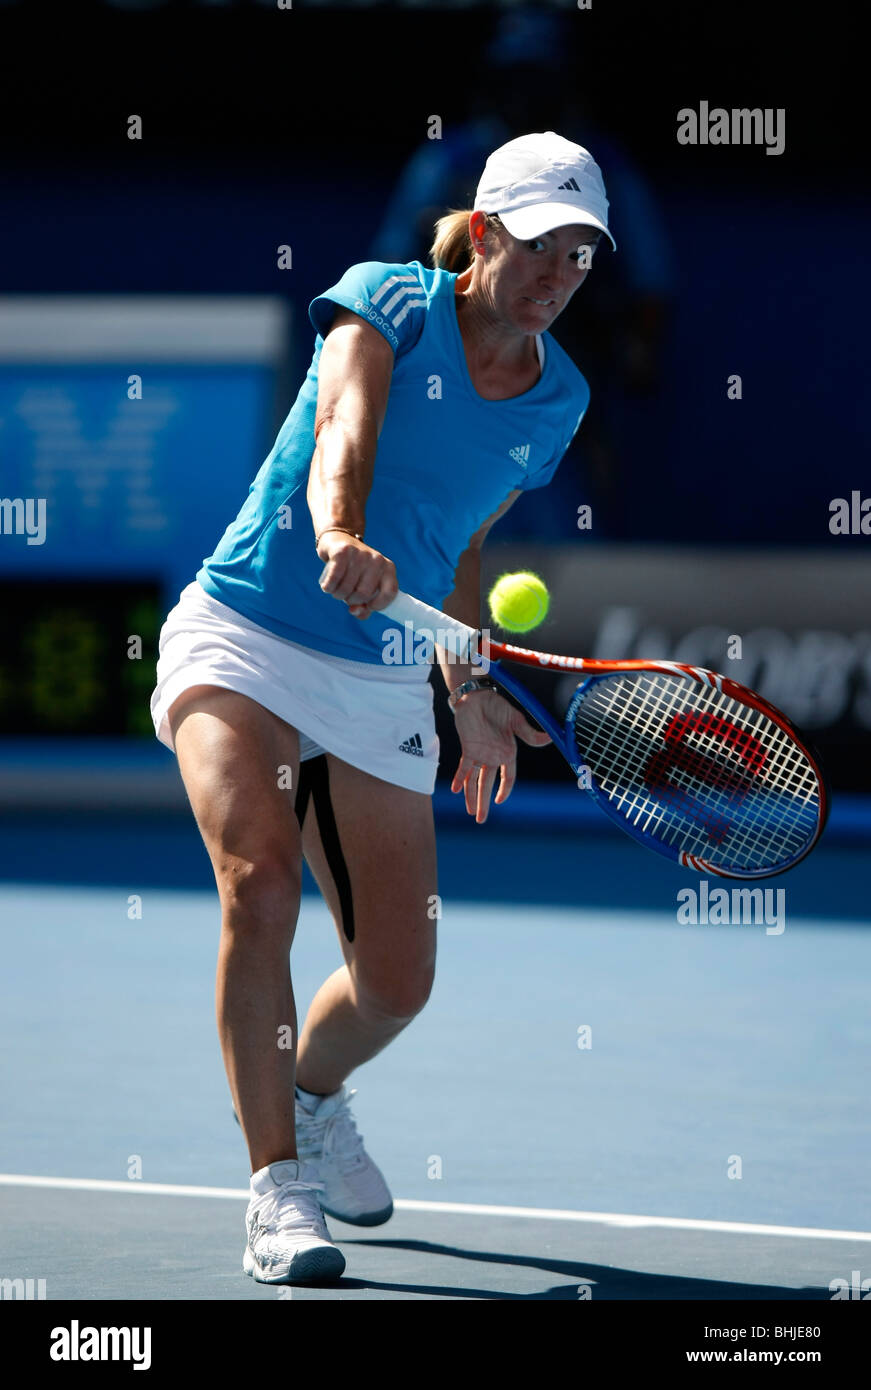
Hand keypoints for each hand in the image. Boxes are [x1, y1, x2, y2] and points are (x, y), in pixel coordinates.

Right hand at [317, 534, 397, 617]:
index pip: (390, 592)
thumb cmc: (354, 570)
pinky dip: (328, 586)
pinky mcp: (343, 551)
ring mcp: (360, 554)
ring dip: (337, 594)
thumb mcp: (364, 586)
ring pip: (347, 588)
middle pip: (363, 594)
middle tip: (346, 595)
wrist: (339, 540)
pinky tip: (327, 586)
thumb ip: (364, 606)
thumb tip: (355, 611)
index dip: (378, 605)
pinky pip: (335, 577)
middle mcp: (377, 560)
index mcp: (388, 568)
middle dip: (350, 600)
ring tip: (336, 589)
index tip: (367, 606)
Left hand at [451, 690, 551, 823]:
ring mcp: (479, 754)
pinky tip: (456, 790)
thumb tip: (550, 738)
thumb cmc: (498, 706)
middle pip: (488, 784)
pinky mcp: (467, 749)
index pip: (508, 777)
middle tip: (481, 820)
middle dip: (484, 802)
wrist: (476, 696)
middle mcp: (493, 757)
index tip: (499, 801)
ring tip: (470, 812)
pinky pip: (463, 768)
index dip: (504, 789)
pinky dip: (460, 779)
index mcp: (507, 753)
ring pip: (474, 780)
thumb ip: (529, 733)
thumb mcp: (515, 720)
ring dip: (471, 796)